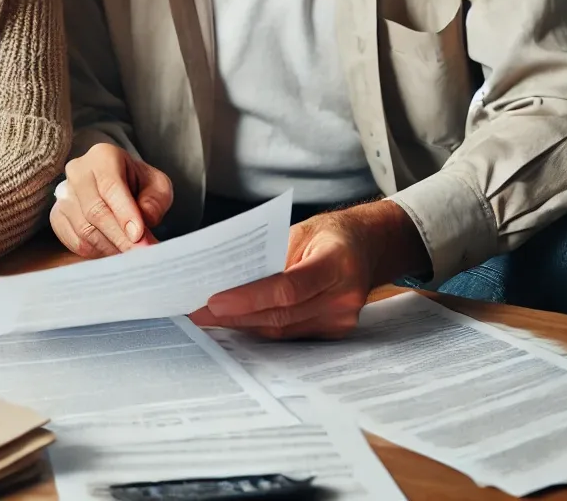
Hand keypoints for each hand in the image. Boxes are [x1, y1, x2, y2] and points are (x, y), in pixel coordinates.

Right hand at [50, 143, 173, 256]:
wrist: (117, 184)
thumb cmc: (139, 184)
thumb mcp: (157, 186)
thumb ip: (155, 202)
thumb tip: (141, 224)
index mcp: (103, 156)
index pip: (110, 186)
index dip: (124, 213)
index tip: (139, 235)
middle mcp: (78, 172)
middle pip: (94, 210)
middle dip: (119, 236)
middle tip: (140, 252)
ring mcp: (63, 194)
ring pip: (83, 229)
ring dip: (110, 246)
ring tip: (130, 252)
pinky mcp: (57, 215)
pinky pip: (74, 241)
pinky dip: (95, 252)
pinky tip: (112, 249)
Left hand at [190, 200, 429, 339]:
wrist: (368, 248)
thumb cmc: (330, 234)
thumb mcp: (301, 230)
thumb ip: (270, 254)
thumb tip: (228, 276)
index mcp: (337, 262)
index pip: (288, 287)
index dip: (249, 297)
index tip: (214, 301)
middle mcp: (344, 296)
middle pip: (281, 315)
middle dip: (236, 315)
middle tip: (198, 312)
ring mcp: (342, 320)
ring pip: (283, 330)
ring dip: (243, 325)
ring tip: (208, 318)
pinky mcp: (336, 333)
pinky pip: (291, 335)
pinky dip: (262, 327)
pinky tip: (237, 321)